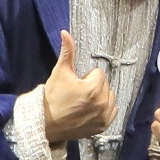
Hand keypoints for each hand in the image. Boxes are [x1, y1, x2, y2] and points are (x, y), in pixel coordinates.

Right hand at [39, 30, 117, 146]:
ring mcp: (103, 116)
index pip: (98, 74)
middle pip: (105, 85)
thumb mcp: (59, 73)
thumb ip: (67, 52)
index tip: (76, 84)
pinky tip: (91, 109)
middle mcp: (101, 103)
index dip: (86, 77)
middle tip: (78, 93)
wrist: (46, 124)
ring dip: (101, 97)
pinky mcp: (103, 126)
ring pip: (110, 97)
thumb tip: (65, 32)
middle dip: (94, 86)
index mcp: (92, 89)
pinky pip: (112, 111)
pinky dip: (105, 109)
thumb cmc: (53, 97)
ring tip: (84, 102)